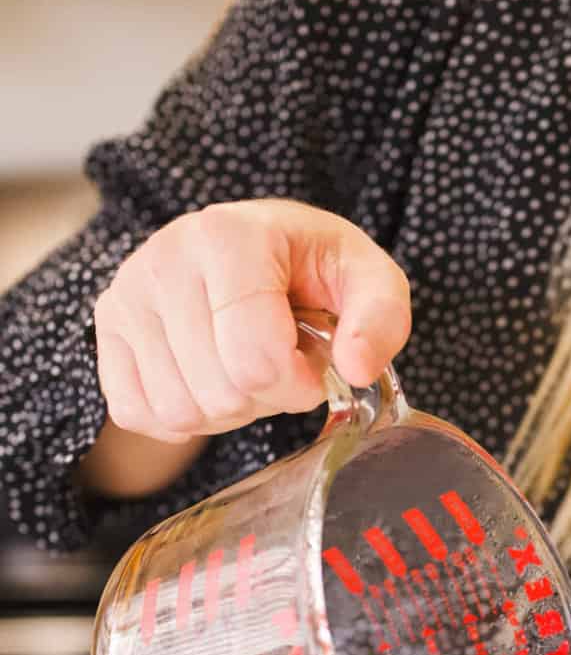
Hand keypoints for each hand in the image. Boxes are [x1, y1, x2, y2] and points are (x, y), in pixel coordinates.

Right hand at [93, 199, 411, 444]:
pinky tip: (210, 379)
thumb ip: (381, 317)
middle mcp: (163, 261)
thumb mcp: (365, 277)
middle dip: (265, 396)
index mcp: (229, 237)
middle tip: (279, 362)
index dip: (296, 383)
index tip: (311, 363)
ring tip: (244, 367)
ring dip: (227, 410)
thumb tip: (357, 368)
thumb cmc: (308, 267)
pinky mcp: (105, 334)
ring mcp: (126, 297)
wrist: (246, 248)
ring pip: (179, 410)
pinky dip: (186, 417)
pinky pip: (142, 414)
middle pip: (219, 391)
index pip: (256, 359)